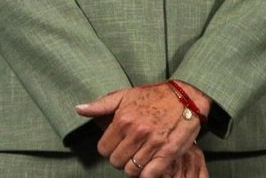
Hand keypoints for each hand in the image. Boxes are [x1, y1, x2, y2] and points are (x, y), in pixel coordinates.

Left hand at [76, 82, 206, 175]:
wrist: (186, 97)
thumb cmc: (154, 96)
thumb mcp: (126, 95)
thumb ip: (101, 105)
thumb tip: (79, 109)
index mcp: (123, 119)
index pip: (103, 149)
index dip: (108, 149)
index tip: (117, 145)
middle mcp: (137, 132)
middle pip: (116, 162)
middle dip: (120, 159)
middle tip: (128, 152)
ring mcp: (153, 144)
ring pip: (131, 170)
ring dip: (134, 167)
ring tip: (139, 158)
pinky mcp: (168, 153)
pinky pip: (149, 175)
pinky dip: (147, 175)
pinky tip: (149, 165)